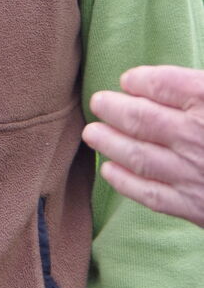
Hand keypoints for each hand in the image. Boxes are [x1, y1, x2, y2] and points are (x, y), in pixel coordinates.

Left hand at [83, 65, 203, 228]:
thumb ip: (201, 89)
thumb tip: (168, 83)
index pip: (164, 83)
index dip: (141, 80)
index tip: (129, 80)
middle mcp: (198, 134)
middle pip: (140, 116)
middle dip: (113, 108)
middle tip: (98, 102)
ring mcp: (193, 172)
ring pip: (136, 154)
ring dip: (108, 141)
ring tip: (93, 132)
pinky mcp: (195, 207)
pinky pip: (149, 193)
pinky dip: (124, 181)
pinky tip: (110, 171)